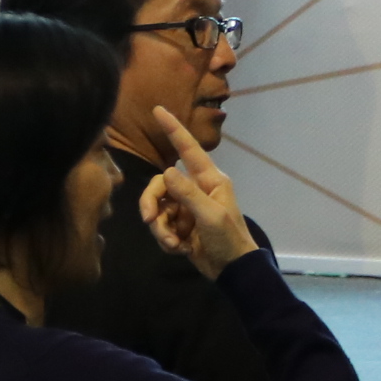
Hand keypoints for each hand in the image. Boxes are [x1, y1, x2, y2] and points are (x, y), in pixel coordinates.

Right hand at [136, 111, 257, 278]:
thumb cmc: (229, 239)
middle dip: (151, 203)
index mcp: (210, 180)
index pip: (187, 149)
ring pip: (157, 208)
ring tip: (174, 243)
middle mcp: (196, 189)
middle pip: (160, 184)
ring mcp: (186, 208)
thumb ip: (187, 193)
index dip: (173, 129)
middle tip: (148, 220)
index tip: (158, 110)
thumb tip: (166, 170)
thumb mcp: (210, 215)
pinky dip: (166, 239)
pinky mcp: (180, 226)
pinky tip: (179, 249)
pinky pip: (161, 225)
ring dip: (160, 228)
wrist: (232, 270)